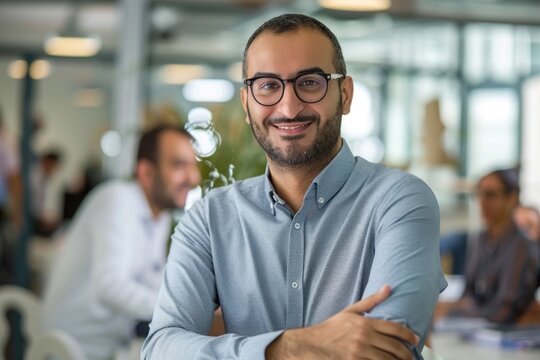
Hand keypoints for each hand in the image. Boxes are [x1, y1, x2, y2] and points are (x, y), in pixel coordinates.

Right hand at [266, 285, 418, 359]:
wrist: (313, 344)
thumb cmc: (332, 327)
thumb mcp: (351, 311)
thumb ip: (371, 301)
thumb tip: (389, 287)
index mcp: (365, 322)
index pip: (395, 329)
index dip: (409, 335)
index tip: (415, 340)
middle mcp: (364, 337)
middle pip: (395, 347)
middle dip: (407, 353)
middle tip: (411, 356)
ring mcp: (360, 352)